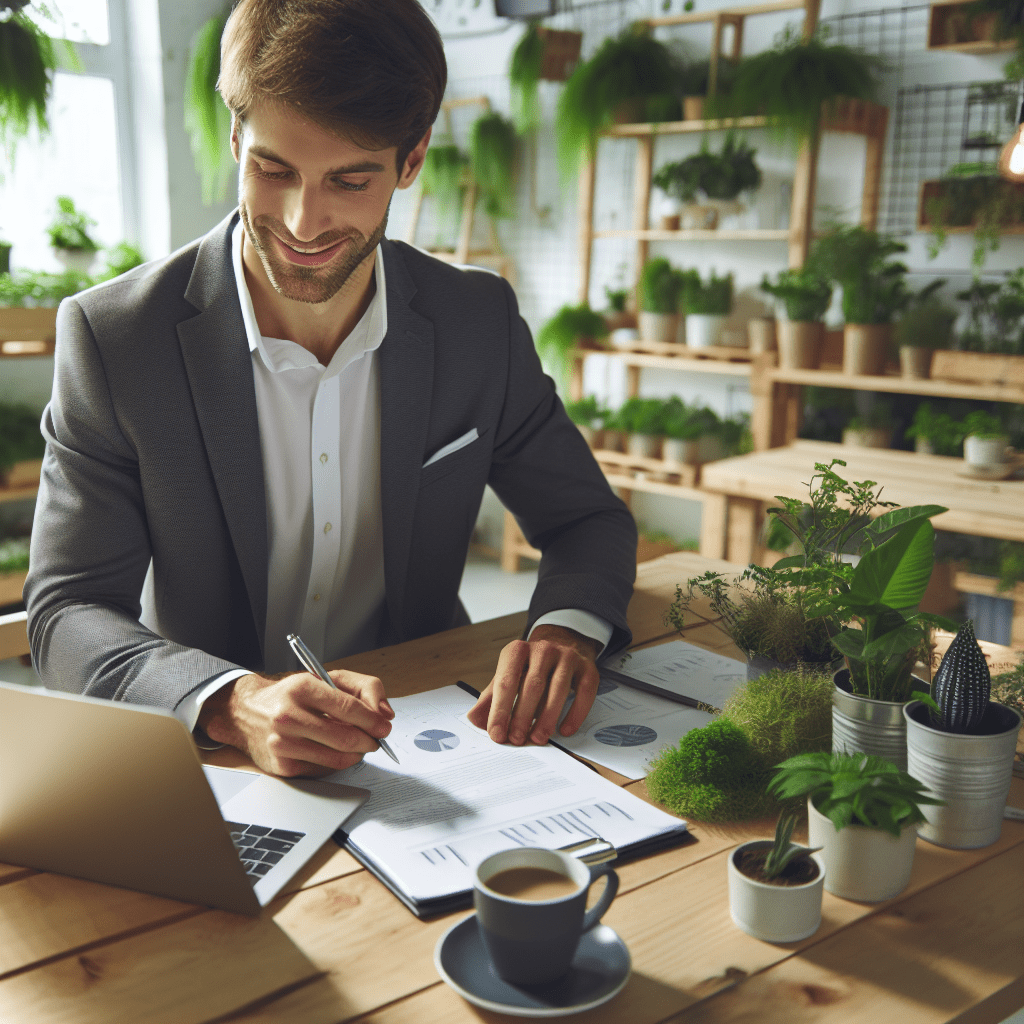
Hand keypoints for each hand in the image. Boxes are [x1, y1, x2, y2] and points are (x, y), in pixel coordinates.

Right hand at [199, 669, 394, 777]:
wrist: (247, 712)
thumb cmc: (291, 695)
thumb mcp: (326, 678)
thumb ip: (363, 688)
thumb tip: (384, 714)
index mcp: (302, 687)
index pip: (349, 708)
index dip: (373, 720)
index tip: (384, 726)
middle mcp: (288, 715)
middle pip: (346, 738)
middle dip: (369, 741)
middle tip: (375, 739)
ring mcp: (282, 743)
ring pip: (337, 758)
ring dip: (356, 754)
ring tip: (357, 744)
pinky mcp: (281, 766)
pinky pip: (323, 770)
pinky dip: (336, 763)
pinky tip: (332, 751)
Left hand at [466, 625, 601, 745]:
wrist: (562, 643)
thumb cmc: (530, 667)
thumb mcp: (507, 677)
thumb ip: (490, 699)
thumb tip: (474, 720)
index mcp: (517, 651)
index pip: (506, 681)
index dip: (500, 710)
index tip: (497, 733)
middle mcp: (543, 650)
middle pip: (532, 685)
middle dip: (523, 716)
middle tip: (517, 739)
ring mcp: (567, 656)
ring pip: (558, 689)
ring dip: (547, 717)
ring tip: (538, 738)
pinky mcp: (587, 667)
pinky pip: (584, 692)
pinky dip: (575, 713)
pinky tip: (565, 730)